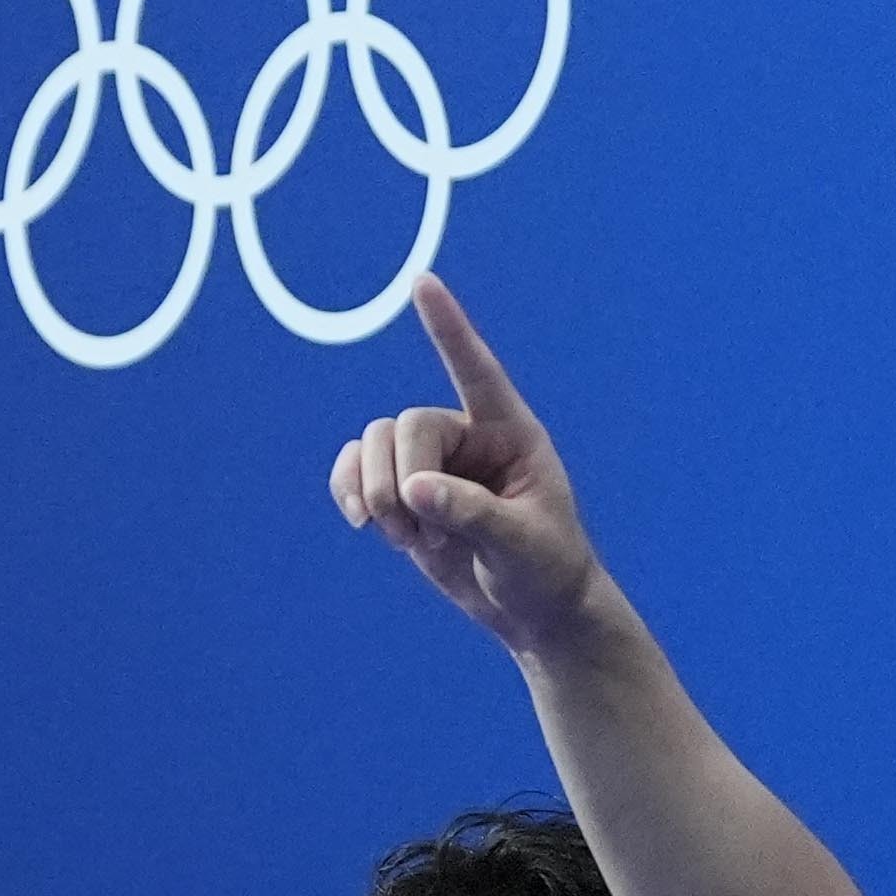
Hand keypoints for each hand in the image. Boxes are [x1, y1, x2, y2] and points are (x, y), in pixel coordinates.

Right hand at [327, 278, 608, 655]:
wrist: (532, 612)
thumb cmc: (546, 570)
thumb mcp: (522, 544)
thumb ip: (473, 513)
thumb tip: (415, 490)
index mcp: (511, 433)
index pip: (477, 371)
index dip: (449, 329)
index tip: (422, 284)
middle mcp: (468, 437)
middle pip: (408, 425)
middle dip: (400, 480)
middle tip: (419, 536)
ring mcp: (432, 463)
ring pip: (375, 444)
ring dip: (377, 494)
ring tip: (409, 543)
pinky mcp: (403, 493)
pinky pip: (356, 468)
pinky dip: (349, 490)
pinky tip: (360, 522)